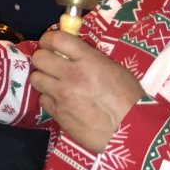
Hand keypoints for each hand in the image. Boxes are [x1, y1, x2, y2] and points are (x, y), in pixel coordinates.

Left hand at [31, 30, 143, 151]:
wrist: (133, 131)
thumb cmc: (130, 98)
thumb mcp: (114, 69)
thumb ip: (89, 59)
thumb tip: (71, 54)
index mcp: (89, 60)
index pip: (57, 38)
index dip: (49, 39)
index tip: (50, 43)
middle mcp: (71, 75)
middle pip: (39, 58)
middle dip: (43, 59)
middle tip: (50, 64)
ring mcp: (62, 95)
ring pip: (36, 78)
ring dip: (43, 78)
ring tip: (53, 83)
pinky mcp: (58, 114)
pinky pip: (43, 99)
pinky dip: (49, 98)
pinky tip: (60, 101)